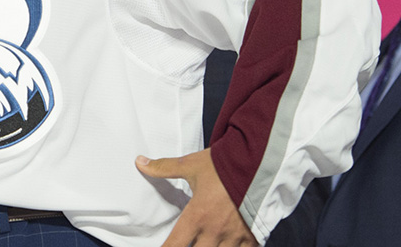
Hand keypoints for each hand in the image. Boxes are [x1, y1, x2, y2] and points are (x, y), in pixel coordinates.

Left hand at [136, 148, 257, 246]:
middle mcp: (214, 231)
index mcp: (197, 216)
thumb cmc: (225, 165)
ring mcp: (234, 236)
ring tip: (207, 243)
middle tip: (187, 242)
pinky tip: (228, 245)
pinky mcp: (252, 236)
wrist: (259, 163)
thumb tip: (140, 162)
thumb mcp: (191, 165)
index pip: (175, 244)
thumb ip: (164, 168)